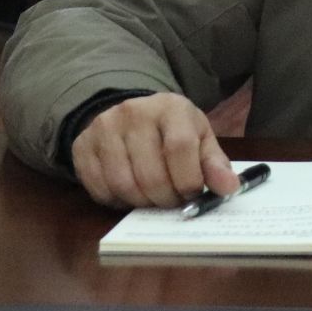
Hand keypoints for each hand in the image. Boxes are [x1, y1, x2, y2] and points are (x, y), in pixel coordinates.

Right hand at [70, 91, 240, 209]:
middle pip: (150, 173)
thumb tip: (229, 189)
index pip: (179, 148)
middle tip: (173, 200)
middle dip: (166, 198)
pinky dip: (117, 201)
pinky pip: (99, 189)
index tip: (192, 194)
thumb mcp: (198, 137)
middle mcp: (133, 113)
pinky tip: (130, 194)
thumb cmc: (171, 129)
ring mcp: (104, 129)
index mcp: (170, 108)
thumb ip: (214, 163)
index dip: (188, 180)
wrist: (129, 113)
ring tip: (153, 198)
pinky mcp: (82, 147)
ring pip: (123, 185)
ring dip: (142, 203)